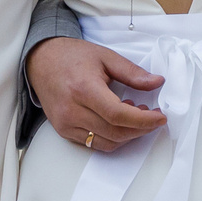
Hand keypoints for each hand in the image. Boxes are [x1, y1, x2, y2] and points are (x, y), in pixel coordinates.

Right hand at [28, 37, 166, 151]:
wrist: (41, 61)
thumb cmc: (72, 56)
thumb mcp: (106, 57)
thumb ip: (132, 72)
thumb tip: (157, 82)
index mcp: (84, 89)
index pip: (118, 115)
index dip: (143, 120)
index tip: (160, 117)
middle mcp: (72, 110)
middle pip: (115, 132)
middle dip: (140, 129)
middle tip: (152, 116)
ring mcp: (66, 124)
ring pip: (106, 142)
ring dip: (128, 135)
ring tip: (135, 116)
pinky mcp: (63, 131)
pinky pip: (94, 144)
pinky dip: (112, 138)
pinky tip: (118, 122)